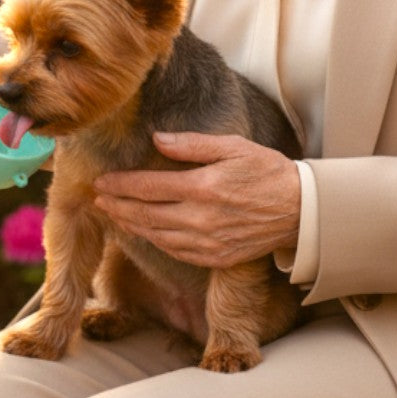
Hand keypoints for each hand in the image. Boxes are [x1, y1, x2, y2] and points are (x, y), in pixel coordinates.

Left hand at [93, 132, 300, 267]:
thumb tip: (157, 139)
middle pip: (146, 214)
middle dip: (118, 206)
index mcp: (203, 188)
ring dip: (131, 225)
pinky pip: (175, 252)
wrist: (299, 209)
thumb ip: (192, 144)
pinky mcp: (216, 258)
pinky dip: (154, 242)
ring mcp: (208, 242)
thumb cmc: (266, 170)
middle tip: (97, 198)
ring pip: (157, 236)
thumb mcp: (232, 146)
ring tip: (113, 214)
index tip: (100, 180)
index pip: (149, 187)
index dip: (121, 185)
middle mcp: (201, 219)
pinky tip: (143, 232)